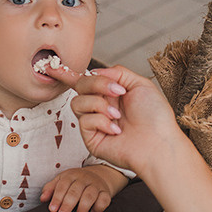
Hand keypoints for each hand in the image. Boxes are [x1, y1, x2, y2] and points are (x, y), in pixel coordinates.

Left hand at [39, 167, 112, 211]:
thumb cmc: (74, 182)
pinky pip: (104, 199)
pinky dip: (99, 206)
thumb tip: (42, 199)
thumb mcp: (61, 181)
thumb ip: (50, 189)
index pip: (62, 185)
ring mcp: (96, 185)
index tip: (52, 209)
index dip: (57, 197)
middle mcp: (84, 179)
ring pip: (90, 194)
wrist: (97, 176)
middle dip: (68, 204)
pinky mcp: (106, 192)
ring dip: (83, 206)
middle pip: (75, 190)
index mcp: (71, 175)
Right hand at [46, 64, 180, 177]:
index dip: (68, 74)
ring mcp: (95, 122)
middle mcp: (101, 106)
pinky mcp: (91, 138)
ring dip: (99, 105)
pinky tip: (115, 129)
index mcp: (112, 93)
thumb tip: (95, 72)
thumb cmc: (155, 118)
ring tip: (117, 115)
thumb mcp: (140, 84)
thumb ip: (116, 73)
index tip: (53, 67)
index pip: (87, 80)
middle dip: (96, 85)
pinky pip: (84, 121)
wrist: (158, 143)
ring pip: (77, 103)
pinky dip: (101, 121)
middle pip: (80, 86)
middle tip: (117, 91)